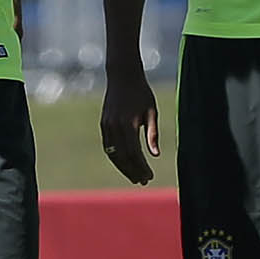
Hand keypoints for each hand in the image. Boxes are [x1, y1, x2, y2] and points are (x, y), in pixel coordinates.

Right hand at [100, 61, 158, 187]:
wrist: (122, 77)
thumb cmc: (142, 93)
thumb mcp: (152, 112)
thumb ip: (153, 134)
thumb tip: (156, 155)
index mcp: (128, 124)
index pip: (134, 153)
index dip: (141, 167)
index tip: (150, 176)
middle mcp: (114, 127)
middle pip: (122, 157)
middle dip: (133, 171)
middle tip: (143, 181)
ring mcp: (106, 126)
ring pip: (113, 154)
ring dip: (124, 167)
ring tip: (135, 176)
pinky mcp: (103, 124)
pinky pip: (108, 146)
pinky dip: (116, 157)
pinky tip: (125, 164)